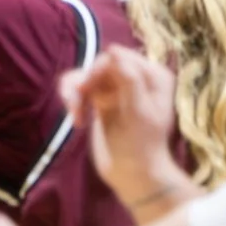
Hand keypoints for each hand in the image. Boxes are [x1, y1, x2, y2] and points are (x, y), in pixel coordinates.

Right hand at [62, 47, 197, 215]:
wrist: (134, 175)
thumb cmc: (142, 146)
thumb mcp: (140, 113)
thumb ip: (130, 80)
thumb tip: (113, 50)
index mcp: (153, 76)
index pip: (118, 57)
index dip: (98, 69)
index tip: (86, 89)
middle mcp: (136, 77)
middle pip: (98, 65)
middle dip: (83, 82)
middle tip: (73, 104)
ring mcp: (117, 88)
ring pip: (85, 75)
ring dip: (73, 92)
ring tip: (73, 114)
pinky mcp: (101, 100)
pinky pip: (79, 88)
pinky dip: (73, 101)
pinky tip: (77, 122)